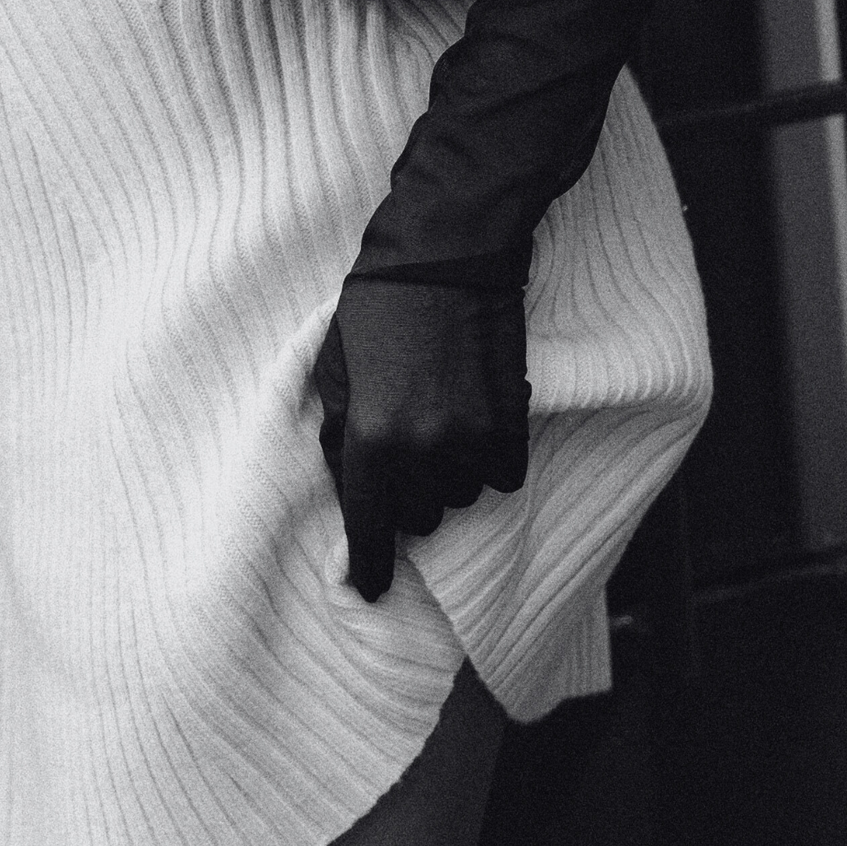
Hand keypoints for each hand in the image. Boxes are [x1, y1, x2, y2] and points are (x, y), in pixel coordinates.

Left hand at [313, 277, 529, 601]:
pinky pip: (500, 477)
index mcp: (371, 436)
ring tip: (434, 424)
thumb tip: (345, 487)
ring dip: (444, 478)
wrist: (448, 255)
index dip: (368, 568)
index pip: (369, 529)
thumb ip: (337, 432)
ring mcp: (473, 439)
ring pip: (460, 498)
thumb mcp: (333, 366)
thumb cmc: (376, 305)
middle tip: (399, 454)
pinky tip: (471, 422)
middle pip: (417, 518)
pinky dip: (485, 462)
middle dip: (403, 498)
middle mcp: (424, 450)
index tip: (367, 590)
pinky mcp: (513, 423)